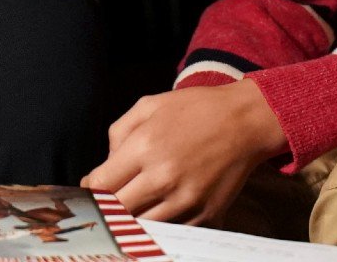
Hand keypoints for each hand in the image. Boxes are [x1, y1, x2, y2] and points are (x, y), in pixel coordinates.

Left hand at [80, 81, 287, 224]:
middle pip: (117, 210)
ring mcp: (185, 200)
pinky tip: (159, 209)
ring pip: (141, 226)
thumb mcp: (149, 105)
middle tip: (108, 200)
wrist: (245, 121)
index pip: (101, 183)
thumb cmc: (194, 110)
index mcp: (144, 147)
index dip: (90, 189)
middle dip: (107, 206)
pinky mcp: (204, 214)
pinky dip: (160, 224)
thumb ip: (118, 132)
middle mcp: (163, 177)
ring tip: (134, 205)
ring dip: (132, 218)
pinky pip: (171, 231)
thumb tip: (104, 165)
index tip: (93, 187)